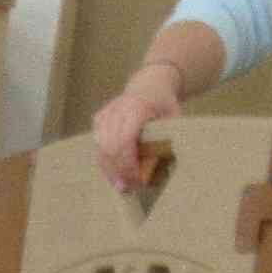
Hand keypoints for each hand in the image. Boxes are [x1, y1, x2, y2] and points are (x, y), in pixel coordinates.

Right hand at [92, 71, 178, 190]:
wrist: (149, 84)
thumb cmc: (164, 104)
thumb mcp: (174, 116)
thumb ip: (170, 136)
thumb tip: (170, 165)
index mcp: (136, 107)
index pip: (125, 141)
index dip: (129, 163)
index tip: (138, 180)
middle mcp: (117, 110)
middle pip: (110, 148)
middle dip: (119, 171)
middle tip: (130, 188)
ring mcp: (105, 114)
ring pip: (100, 149)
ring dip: (110, 170)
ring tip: (122, 186)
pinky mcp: (98, 120)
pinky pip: (98, 147)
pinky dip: (105, 163)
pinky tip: (115, 175)